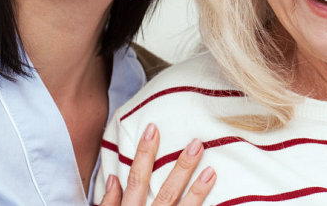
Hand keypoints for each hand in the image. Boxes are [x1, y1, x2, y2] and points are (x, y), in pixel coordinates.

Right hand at [100, 123, 214, 205]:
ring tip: (211, 171)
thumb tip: (112, 178)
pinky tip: (218, 201)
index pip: (137, 178)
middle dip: (182, 168)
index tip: (154, 128)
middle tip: (196, 144)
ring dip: (198, 191)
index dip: (144, 153)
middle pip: (166, 191)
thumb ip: (108, 203)